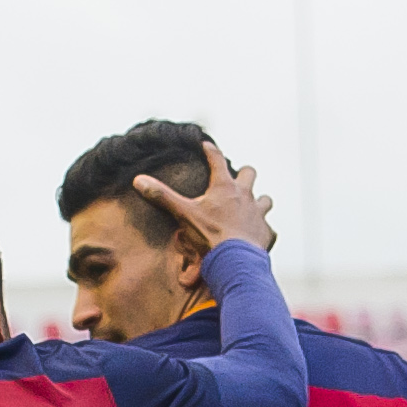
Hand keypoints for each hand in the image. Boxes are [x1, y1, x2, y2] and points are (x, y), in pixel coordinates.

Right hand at [132, 143, 278, 259]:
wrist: (236, 261)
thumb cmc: (210, 236)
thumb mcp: (183, 214)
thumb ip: (162, 196)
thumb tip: (138, 180)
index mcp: (224, 187)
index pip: (216, 159)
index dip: (210, 151)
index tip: (206, 145)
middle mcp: (245, 195)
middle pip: (249, 173)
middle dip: (244, 174)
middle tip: (237, 178)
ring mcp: (258, 213)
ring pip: (265, 199)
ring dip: (259, 201)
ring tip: (251, 206)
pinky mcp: (266, 233)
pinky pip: (268, 228)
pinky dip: (262, 230)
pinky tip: (256, 235)